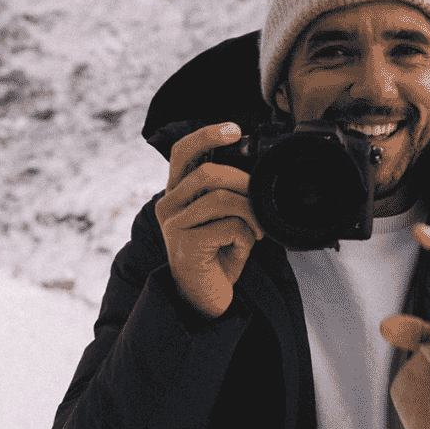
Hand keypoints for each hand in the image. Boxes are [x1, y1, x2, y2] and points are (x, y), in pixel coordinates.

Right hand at [154, 122, 264, 318]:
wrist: (205, 298)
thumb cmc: (217, 255)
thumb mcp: (223, 217)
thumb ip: (228, 193)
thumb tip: (255, 174)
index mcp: (176, 193)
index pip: (183, 152)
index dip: (207, 135)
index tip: (235, 130)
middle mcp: (169, 205)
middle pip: (208, 173)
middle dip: (244, 183)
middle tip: (260, 199)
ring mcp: (174, 225)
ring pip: (221, 199)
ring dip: (250, 213)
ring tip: (257, 228)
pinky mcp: (186, 244)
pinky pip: (228, 226)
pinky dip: (246, 235)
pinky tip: (244, 246)